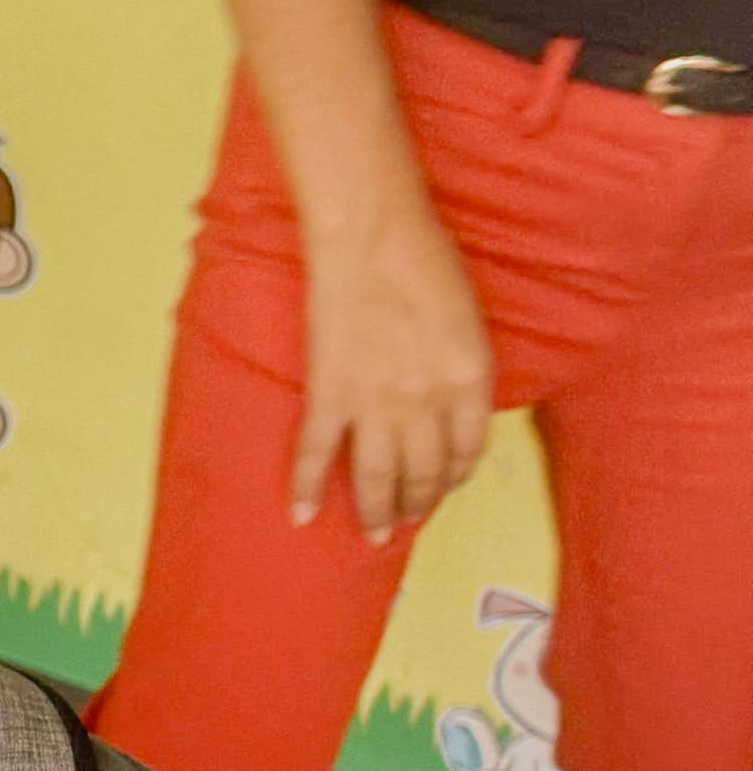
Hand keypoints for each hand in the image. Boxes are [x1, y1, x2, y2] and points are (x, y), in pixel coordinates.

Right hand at [294, 205, 493, 539]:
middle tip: (408, 519)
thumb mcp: (469, 321)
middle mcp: (426, 405)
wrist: (372, 236)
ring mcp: (375, 404)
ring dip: (376, 513)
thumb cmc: (427, 263)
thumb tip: (450, 406)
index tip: (445, 487)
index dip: (456, 477)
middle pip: (424, 474)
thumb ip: (464, 371)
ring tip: (374, 534)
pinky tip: (301, 515)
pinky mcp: (329, 394)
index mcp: (469, 383)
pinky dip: (306, 487)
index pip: (468, 452)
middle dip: (418, 503)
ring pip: (376, 478)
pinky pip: (316, 453)